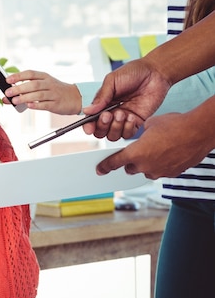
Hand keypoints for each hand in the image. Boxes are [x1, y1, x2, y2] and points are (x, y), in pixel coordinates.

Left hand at [5, 70, 81, 114]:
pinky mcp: (56, 104)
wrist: (75, 97)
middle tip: (8, 92)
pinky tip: (29, 106)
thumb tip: (6, 97)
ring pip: (38, 94)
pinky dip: (36, 105)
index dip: (18, 76)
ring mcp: (53, 94)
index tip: (8, 79)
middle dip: (19, 88)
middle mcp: (49, 83)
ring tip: (15, 101)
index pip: (30, 73)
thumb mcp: (42, 86)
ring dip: (25, 97)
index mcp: (44, 77)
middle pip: (33, 84)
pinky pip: (46, 104)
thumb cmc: (54, 91)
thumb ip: (25, 90)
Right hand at [82, 59, 171, 140]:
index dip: (88, 126)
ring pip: (113, 135)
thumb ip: (101, 97)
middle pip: (100, 131)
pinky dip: (127, 128)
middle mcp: (111, 114)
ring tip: (121, 113)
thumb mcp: (112, 80)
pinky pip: (128, 134)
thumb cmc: (133, 72)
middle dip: (102, 126)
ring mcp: (124, 119)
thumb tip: (87, 111)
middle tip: (108, 114)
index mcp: (102, 104)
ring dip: (115, 127)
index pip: (91, 120)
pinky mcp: (137, 122)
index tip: (89, 127)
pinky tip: (131, 116)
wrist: (155, 72)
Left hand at [96, 101, 214, 178]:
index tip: (99, 170)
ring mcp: (159, 171)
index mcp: (135, 153)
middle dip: (131, 161)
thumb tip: (141, 135)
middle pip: (130, 168)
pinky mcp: (172, 173)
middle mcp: (145, 166)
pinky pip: (161, 171)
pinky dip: (161, 164)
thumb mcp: (151, 124)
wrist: (199, 131)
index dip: (105, 166)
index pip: (114, 163)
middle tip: (138, 151)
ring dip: (147, 163)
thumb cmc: (175, 125)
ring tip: (158, 149)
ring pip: (146, 170)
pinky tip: (169, 153)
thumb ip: (141, 133)